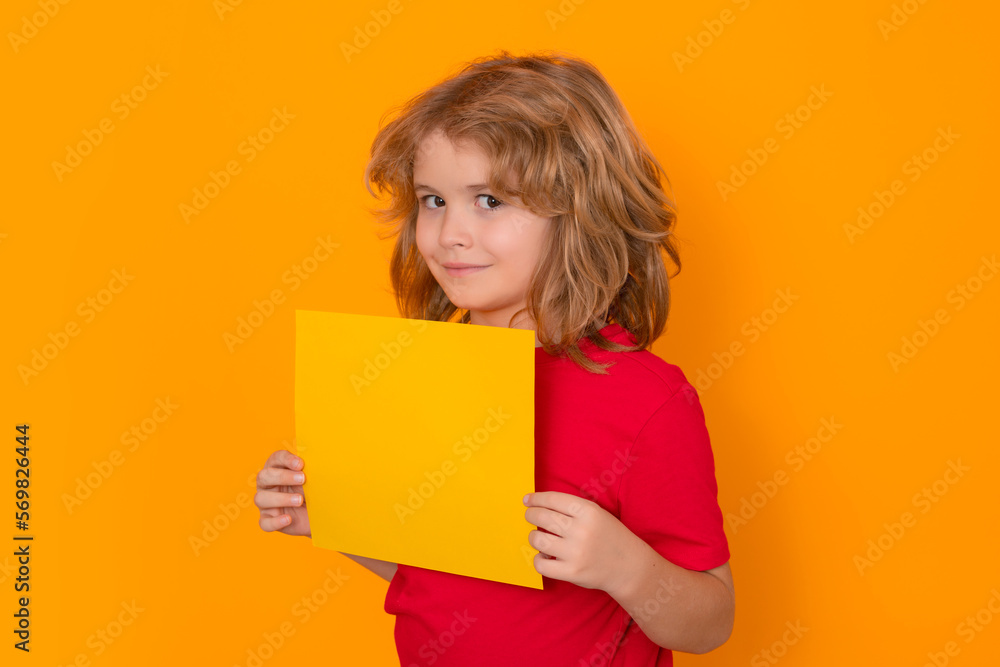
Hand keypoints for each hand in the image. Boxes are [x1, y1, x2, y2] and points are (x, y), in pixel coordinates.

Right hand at [255, 449, 310, 536]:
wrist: (319, 515)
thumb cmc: (314, 492)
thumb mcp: (314, 479)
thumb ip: (312, 470)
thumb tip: (318, 462)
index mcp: (278, 469)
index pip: (275, 459)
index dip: (286, 459)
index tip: (301, 464)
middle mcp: (268, 485)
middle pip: (264, 476)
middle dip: (283, 477)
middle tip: (303, 479)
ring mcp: (266, 503)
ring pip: (261, 498)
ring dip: (281, 498)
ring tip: (299, 500)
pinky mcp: (268, 520)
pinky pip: (265, 523)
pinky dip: (276, 521)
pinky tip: (288, 519)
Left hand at [523, 491, 642, 594]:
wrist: (629, 567)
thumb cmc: (609, 537)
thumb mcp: (597, 514)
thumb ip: (572, 508)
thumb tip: (539, 504)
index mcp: (588, 512)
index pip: (553, 499)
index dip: (536, 499)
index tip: (527, 500)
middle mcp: (581, 530)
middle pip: (542, 517)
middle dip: (531, 515)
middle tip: (530, 516)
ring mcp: (576, 552)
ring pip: (538, 539)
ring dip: (533, 536)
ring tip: (538, 537)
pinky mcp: (572, 572)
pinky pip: (541, 564)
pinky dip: (538, 559)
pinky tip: (544, 556)